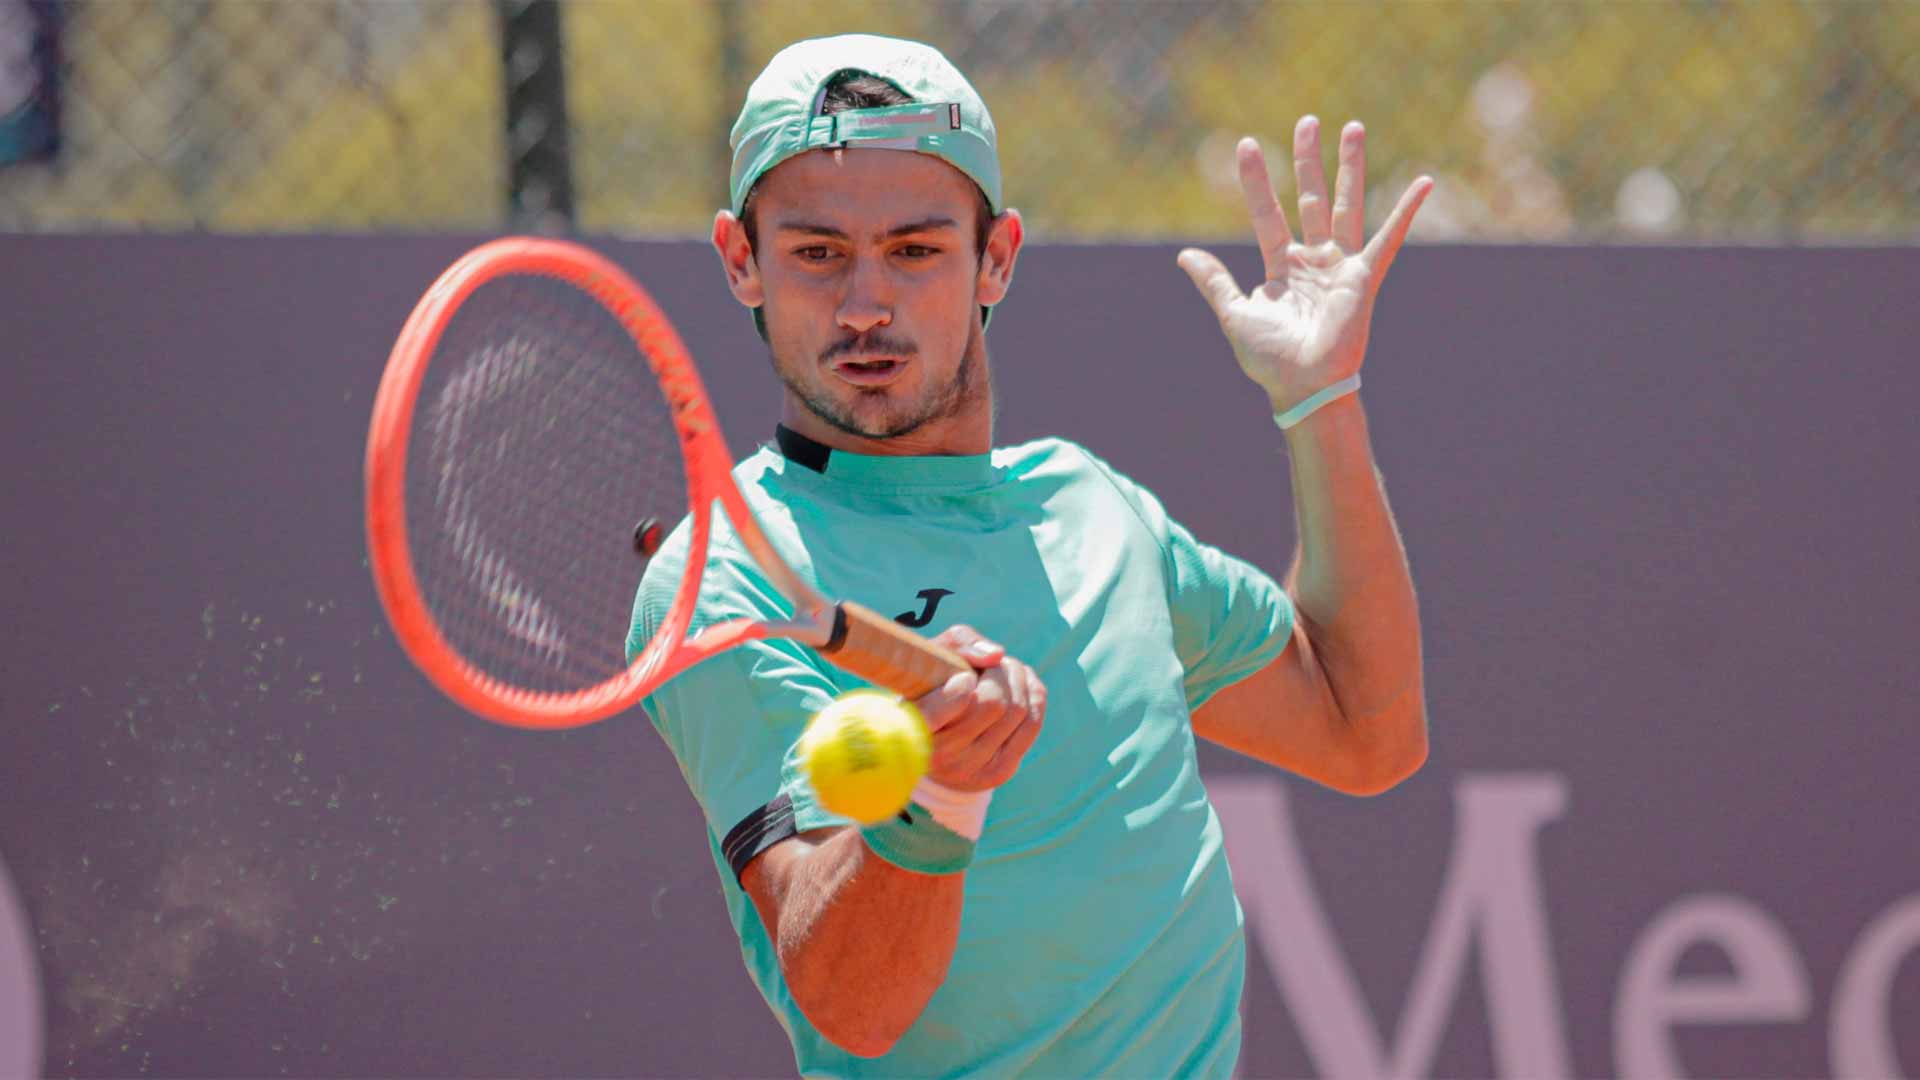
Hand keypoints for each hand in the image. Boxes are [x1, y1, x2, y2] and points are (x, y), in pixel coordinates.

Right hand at [913, 625, 1045, 792]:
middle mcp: (937, 758)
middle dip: (1001, 673)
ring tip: (1007, 669)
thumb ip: (959, 643)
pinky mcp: (997, 774)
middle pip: (993, 704)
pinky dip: (1033, 695)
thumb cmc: (930, 683)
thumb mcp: (933, 655)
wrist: (929, 740)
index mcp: (911, 727)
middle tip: (994, 664)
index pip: (937, 712)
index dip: (960, 687)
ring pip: (1016, 712)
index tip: (965, 676)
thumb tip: (996, 655)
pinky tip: (1024, 682)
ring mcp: (969, 771)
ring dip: (1019, 679)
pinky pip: (1032, 725)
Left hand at [1177, 117, 1432, 413]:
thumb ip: (1214, 282)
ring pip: (1346, 206)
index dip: (1257, 181)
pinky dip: (1406, 212)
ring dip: (1349, 167)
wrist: (1301, 386)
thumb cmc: (1270, 359)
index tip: (1245, 145)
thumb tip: (1183, 254)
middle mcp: (1313, 260)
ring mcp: (1340, 266)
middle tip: (1308, 121)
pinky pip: (1388, 239)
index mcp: (1282, 266)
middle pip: (1311, 198)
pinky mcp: (1364, 278)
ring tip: (1353, 127)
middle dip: (1309, 160)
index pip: (1267, 213)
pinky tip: (1424, 184)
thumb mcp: (1234, 314)